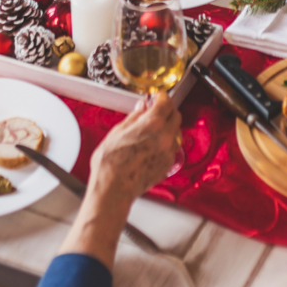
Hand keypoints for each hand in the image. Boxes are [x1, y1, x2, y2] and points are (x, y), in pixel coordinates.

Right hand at [60, 92, 181, 270]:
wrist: (113, 189)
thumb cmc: (110, 164)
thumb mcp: (117, 132)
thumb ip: (134, 117)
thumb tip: (142, 107)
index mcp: (152, 125)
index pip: (166, 102)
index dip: (161, 97)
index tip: (156, 97)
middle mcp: (165, 137)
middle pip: (176, 115)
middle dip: (167, 110)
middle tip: (155, 110)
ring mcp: (168, 152)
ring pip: (176, 132)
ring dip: (168, 127)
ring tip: (152, 129)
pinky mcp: (168, 165)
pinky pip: (172, 148)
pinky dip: (166, 142)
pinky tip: (153, 145)